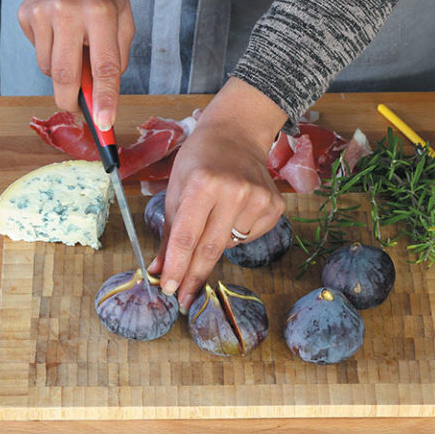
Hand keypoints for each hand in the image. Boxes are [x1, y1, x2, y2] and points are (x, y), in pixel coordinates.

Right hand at [17, 0, 134, 129]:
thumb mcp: (125, 15)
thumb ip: (118, 53)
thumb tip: (104, 89)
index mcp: (101, 13)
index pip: (105, 67)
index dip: (104, 99)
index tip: (103, 124)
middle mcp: (69, 12)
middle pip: (65, 75)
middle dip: (71, 101)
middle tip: (78, 108)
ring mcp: (42, 13)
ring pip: (49, 68)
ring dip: (64, 71)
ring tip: (75, 47)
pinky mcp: (25, 14)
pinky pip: (39, 52)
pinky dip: (52, 52)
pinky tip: (60, 31)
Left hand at [148, 78, 287, 312]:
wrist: (236, 135)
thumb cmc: (200, 160)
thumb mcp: (176, 187)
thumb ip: (169, 231)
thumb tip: (159, 270)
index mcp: (202, 183)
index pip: (186, 236)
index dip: (176, 267)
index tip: (168, 289)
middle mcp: (233, 191)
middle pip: (210, 249)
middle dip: (193, 276)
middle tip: (183, 298)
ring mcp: (258, 198)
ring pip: (230, 245)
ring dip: (216, 243)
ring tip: (214, 214)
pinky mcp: (275, 205)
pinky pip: (249, 236)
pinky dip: (236, 233)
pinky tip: (234, 210)